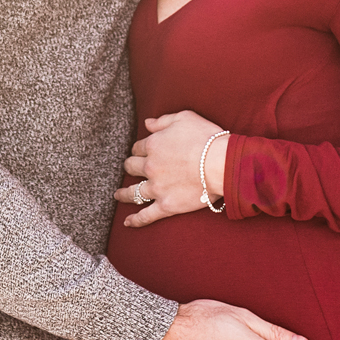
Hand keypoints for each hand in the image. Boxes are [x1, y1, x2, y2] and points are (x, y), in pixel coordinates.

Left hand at [113, 110, 228, 227]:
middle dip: (131, 167)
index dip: (140, 149)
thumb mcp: (185, 118)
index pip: (138, 147)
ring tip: (118, 195)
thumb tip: (147, 123)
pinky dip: (136, 220)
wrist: (221, 164)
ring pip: (133, 192)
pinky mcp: (166, 205)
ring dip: (123, 193)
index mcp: (153, 145)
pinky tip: (127, 222)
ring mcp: (156, 188)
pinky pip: (146, 215)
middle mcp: (150, 167)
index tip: (143, 152)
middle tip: (131, 169)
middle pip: (132, 167)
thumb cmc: (207, 138)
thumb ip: (163, 120)